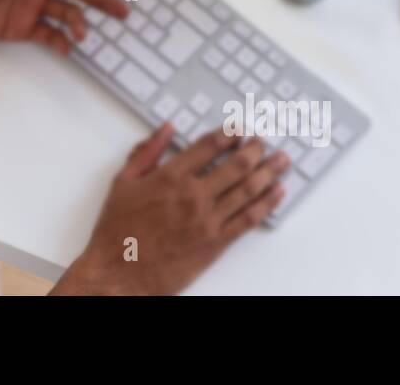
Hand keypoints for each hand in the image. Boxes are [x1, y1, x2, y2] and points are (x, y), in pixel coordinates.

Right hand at [52, 125, 288, 294]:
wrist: (119, 272)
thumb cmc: (117, 230)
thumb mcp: (123, 182)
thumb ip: (146, 152)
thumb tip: (166, 129)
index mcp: (171, 176)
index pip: (209, 146)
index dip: (229, 134)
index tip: (239, 128)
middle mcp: (194, 195)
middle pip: (235, 165)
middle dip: (255, 149)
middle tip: (264, 141)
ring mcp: (208, 220)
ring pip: (247, 190)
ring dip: (268, 172)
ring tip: (282, 161)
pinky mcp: (215, 243)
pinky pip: (247, 220)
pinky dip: (265, 204)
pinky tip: (276, 193)